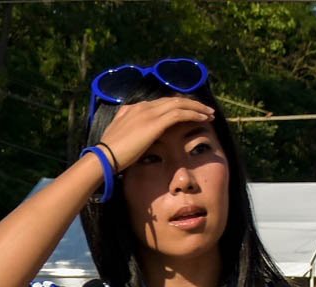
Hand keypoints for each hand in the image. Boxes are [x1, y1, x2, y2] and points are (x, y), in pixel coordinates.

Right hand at [97, 97, 214, 171]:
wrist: (105, 156)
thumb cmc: (111, 152)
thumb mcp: (120, 135)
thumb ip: (129, 129)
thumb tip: (135, 132)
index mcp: (134, 109)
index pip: (161, 103)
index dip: (178, 106)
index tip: (189, 111)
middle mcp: (143, 107)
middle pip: (173, 100)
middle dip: (191, 104)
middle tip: (205, 109)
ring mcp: (149, 113)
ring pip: (179, 104)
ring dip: (197, 108)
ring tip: (209, 114)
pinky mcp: (155, 123)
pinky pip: (180, 114)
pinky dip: (194, 114)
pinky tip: (203, 118)